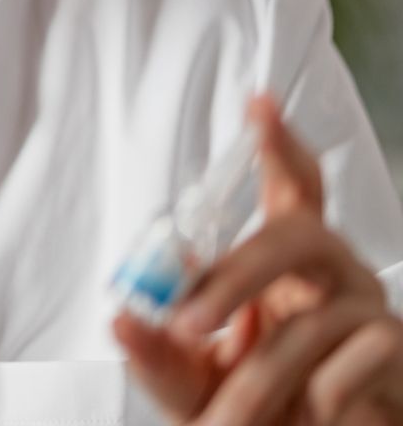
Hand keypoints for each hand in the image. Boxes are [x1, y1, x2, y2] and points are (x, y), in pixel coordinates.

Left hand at [115, 96, 402, 423]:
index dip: (278, 145)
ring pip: (308, 324)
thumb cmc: (252, 405)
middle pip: (295, 235)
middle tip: (186, 323)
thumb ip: (156, 350)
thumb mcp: (190, 377)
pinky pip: (345, 372)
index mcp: (280, 259)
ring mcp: (367, 306)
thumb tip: (120, 319)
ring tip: (226, 422)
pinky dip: (312, 407)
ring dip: (257, 381)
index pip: (288, 186)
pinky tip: (308, 420)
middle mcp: (328, 268)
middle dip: (236, 277)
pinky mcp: (395, 351)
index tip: (260, 102)